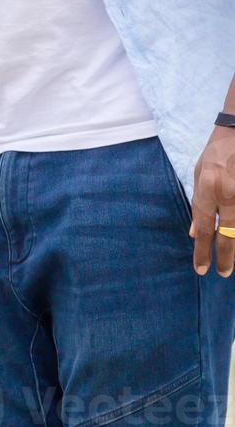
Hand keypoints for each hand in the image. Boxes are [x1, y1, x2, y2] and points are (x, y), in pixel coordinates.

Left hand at [190, 127, 234, 275]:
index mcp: (209, 189)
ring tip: (232, 263)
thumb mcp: (199, 174)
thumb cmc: (217, 153)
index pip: (204, 228)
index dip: (202, 250)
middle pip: (228, 234)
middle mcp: (229, 194)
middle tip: (223, 273)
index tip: (202, 268)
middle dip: (225, 257)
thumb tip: (195, 232)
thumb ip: (198, 204)